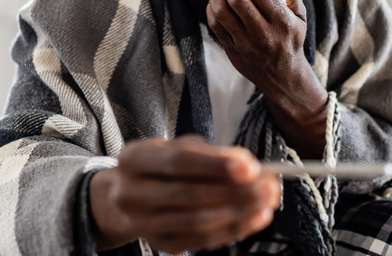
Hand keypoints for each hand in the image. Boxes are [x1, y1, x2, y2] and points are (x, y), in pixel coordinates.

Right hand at [89, 135, 280, 253]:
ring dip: (238, 213)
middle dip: (235, 192)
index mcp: (134, 159)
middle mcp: (131, 193)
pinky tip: (254, 218)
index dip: (215, 165)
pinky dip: (232, 230)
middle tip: (269, 186)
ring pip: (196, 222)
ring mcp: (143, 223)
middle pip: (188, 195)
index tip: (250, 166)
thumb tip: (249, 166)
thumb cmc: (159, 166)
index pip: (177, 162)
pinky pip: (200, 241)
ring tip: (267, 202)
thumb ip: (210, 154)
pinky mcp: (160, 244)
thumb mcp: (175, 148)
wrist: (122, 197)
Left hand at [206, 0, 328, 157]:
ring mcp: (245, 44)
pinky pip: (215, 26)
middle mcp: (263, 33)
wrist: (282, 76)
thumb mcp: (301, 19)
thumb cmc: (291, 41)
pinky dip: (211, 10)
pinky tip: (215, 4)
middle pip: (238, 0)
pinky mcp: (231, 50)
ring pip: (222, 12)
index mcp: (282, 22)